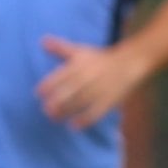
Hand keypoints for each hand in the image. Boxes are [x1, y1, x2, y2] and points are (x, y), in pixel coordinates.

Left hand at [33, 34, 147, 129]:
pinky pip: (96, 112)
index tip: (38, 93)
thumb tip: (42, 41)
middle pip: (71, 89)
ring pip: (82, 101)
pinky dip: (85, 120)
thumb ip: (60, 48)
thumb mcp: (80, 51)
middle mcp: (90, 76)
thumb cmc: (99, 58)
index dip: (49, 84)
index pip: (62, 74)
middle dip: (57, 100)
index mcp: (81, 63)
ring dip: (67, 111)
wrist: (129, 63)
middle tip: (45, 109)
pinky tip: (74, 126)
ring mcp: (100, 88)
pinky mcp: (109, 100)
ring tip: (55, 118)